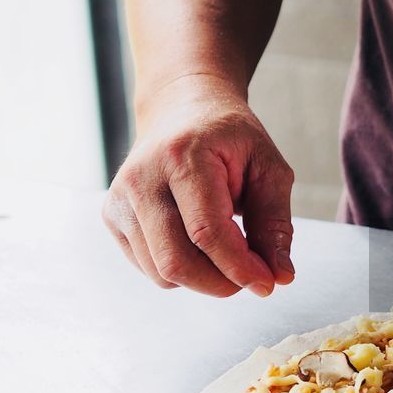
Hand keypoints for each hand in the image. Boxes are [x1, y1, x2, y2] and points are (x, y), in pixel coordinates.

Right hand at [102, 76, 295, 296]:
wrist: (181, 108)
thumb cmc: (228, 138)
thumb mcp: (268, 168)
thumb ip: (275, 222)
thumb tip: (281, 275)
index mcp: (183, 157)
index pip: (206, 231)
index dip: (239, 267)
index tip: (267, 284)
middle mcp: (141, 178)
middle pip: (176, 260)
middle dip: (221, 283)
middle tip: (253, 276)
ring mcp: (120, 198)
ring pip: (161, 272)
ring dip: (204, 279)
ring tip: (229, 252)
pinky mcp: (112, 216)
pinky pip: (148, 267)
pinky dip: (181, 270)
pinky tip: (199, 243)